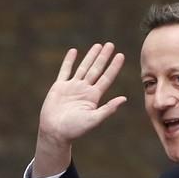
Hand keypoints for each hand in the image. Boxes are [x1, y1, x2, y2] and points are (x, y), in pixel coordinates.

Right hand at [33, 43, 127, 176]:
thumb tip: (124, 98)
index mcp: (93, 97)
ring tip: (98, 45)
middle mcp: (84, 90)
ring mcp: (71, 87)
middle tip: (110, 45)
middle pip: (96, 70)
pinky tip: (74, 51)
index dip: (113, 67)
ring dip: (90, 56)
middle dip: (103, 57)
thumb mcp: (93, 120)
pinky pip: (64, 71)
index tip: (121, 55)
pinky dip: (68, 61)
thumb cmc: (74, 129)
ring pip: (83, 68)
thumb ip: (108, 108)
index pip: (106, 78)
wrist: (54, 132)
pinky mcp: (59, 87)